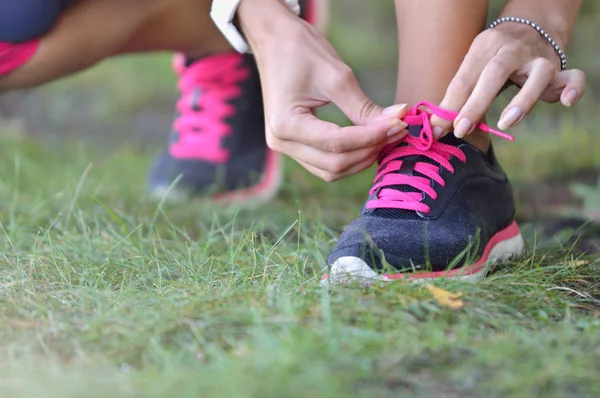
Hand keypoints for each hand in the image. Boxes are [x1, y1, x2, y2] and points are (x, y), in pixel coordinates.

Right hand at [238, 0, 407, 180]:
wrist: (274, 40)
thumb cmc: (301, 50)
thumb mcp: (336, 76)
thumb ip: (364, 106)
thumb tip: (397, 119)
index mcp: (286, 124)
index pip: (337, 143)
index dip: (372, 137)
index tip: (399, 123)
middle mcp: (281, 142)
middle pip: (335, 164)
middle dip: (370, 150)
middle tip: (397, 130)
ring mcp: (285, 146)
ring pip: (331, 170)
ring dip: (361, 158)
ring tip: (386, 136)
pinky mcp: (293, 146)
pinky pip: (325, 163)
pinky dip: (350, 157)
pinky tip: (369, 142)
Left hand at [432, 22, 585, 137]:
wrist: (528, 30)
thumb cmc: (492, 60)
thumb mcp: (473, 70)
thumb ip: (458, 96)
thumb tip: (434, 128)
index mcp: (483, 47)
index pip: (464, 78)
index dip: (450, 105)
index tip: (437, 129)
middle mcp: (511, 50)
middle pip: (494, 73)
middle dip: (475, 103)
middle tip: (460, 129)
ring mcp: (538, 58)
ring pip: (536, 75)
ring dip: (522, 100)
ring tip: (506, 124)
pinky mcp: (558, 68)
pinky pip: (573, 76)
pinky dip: (573, 88)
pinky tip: (565, 103)